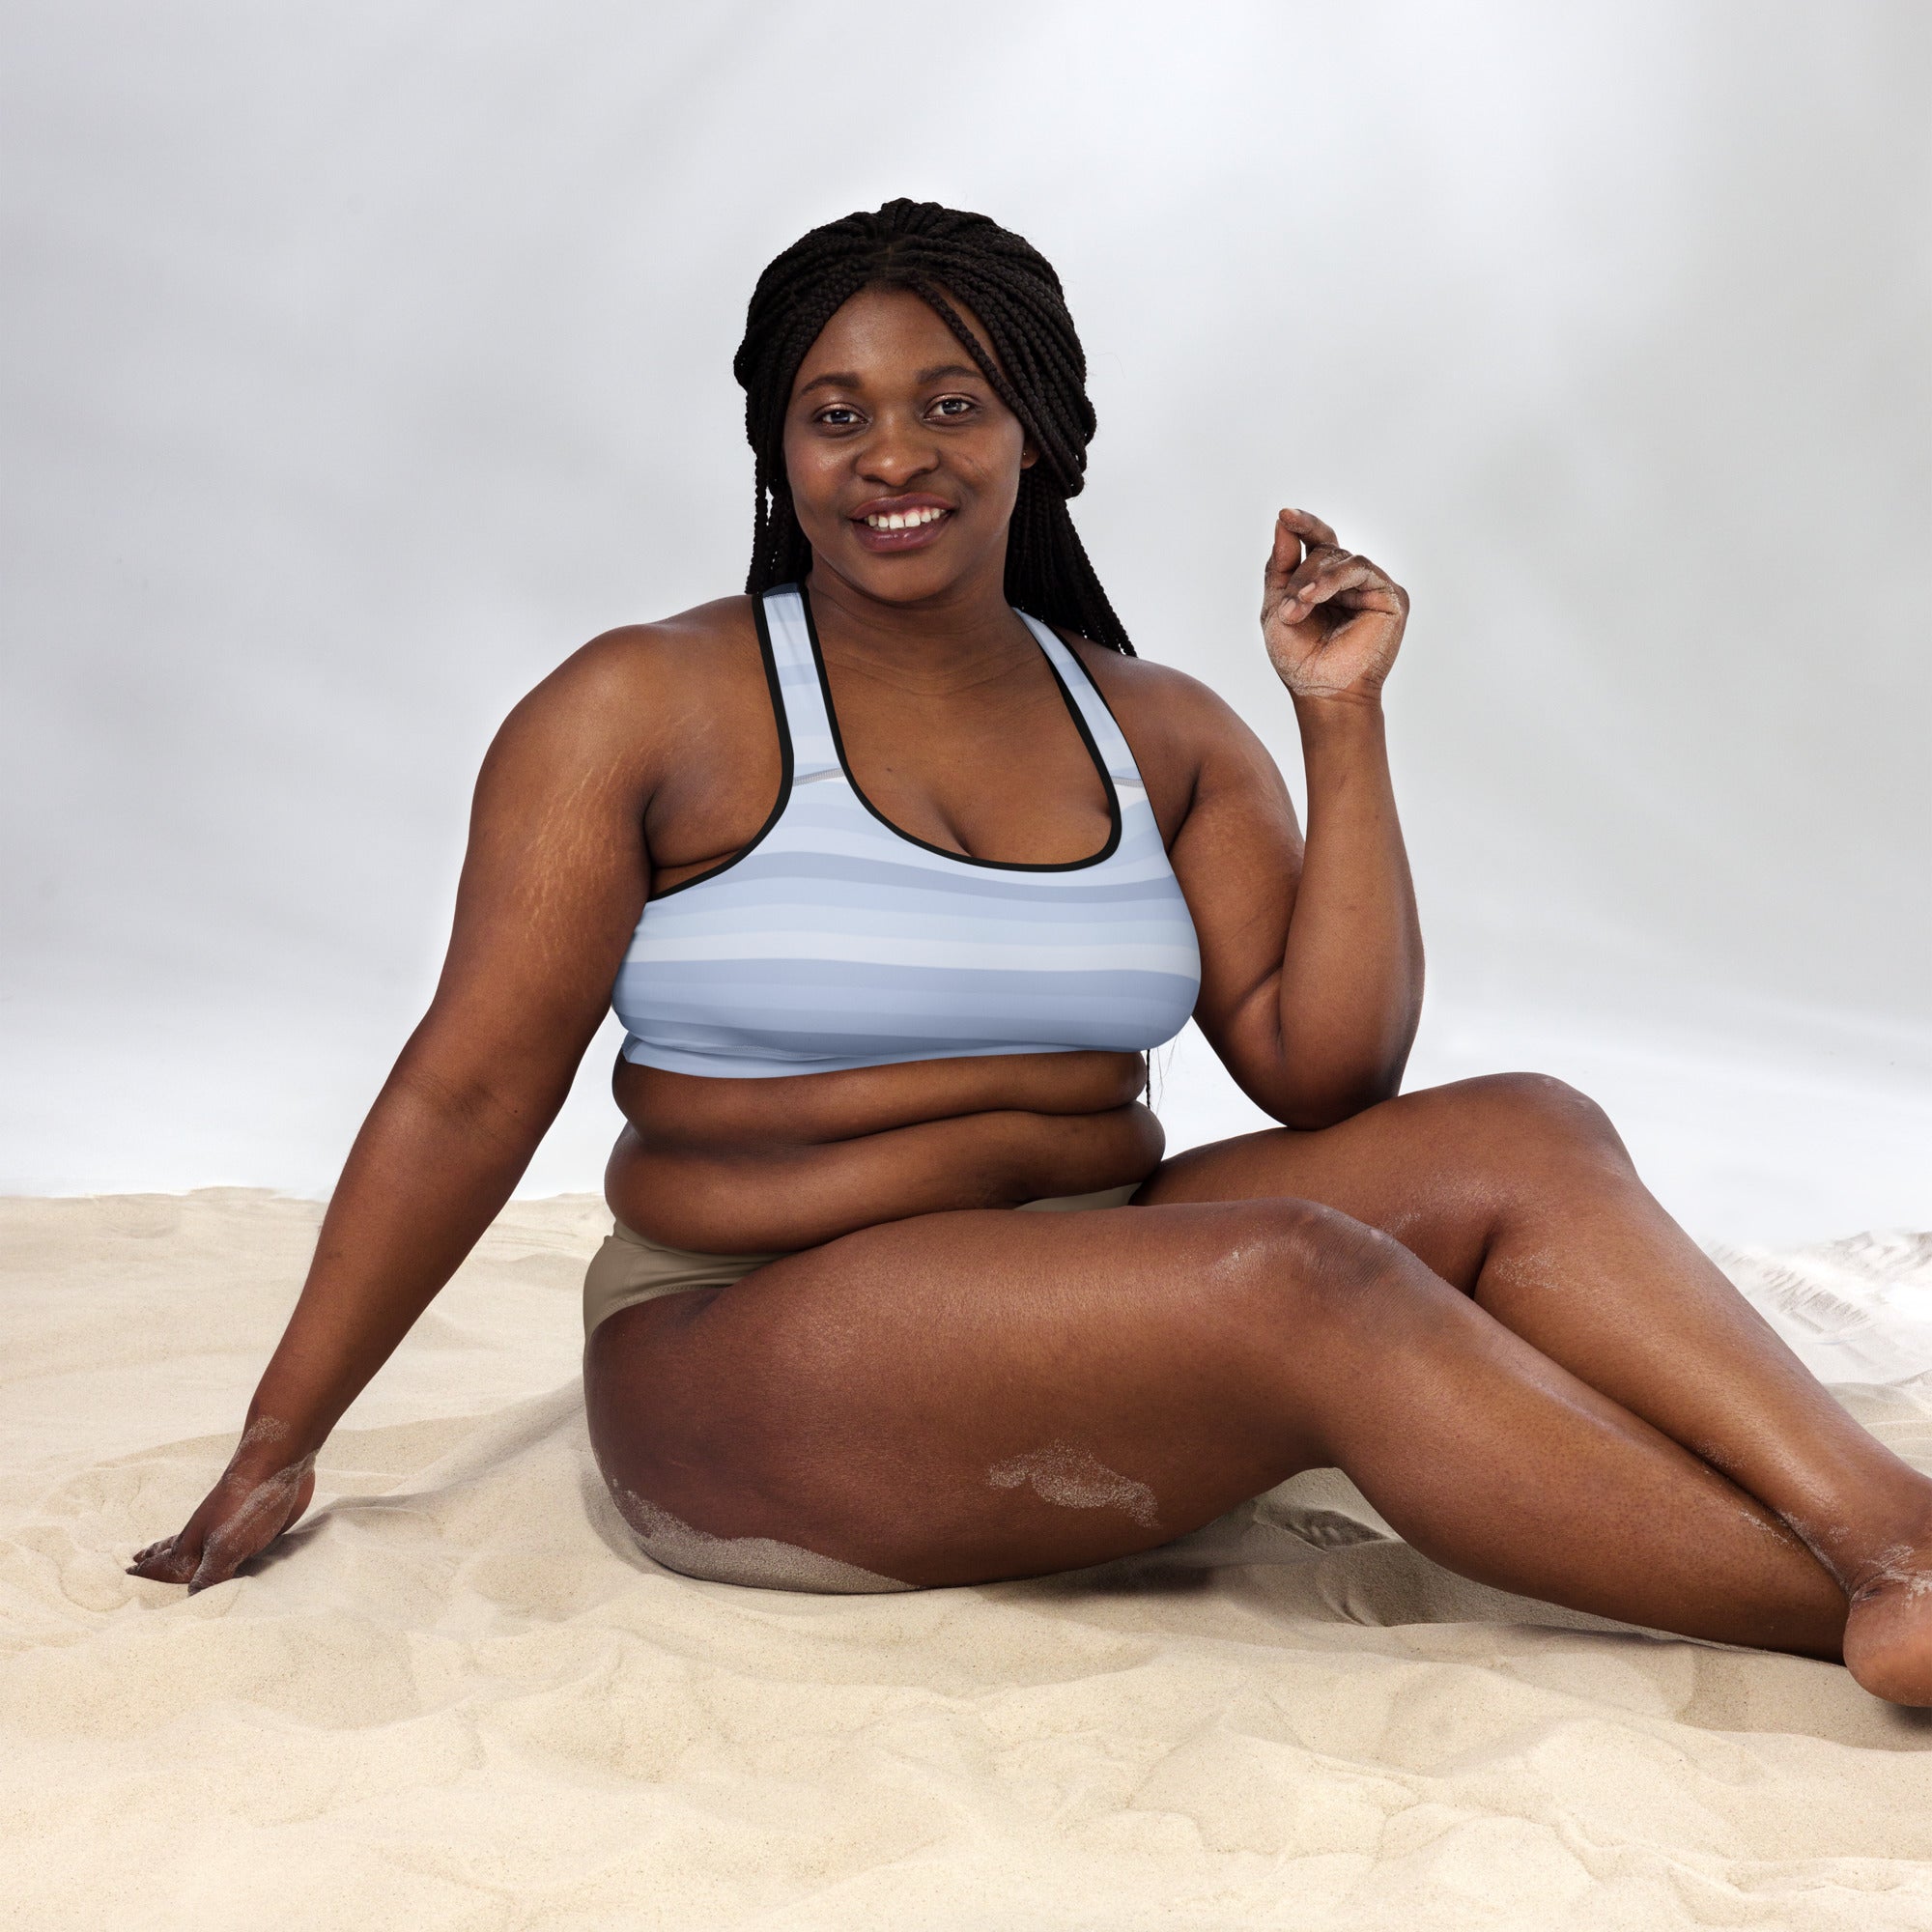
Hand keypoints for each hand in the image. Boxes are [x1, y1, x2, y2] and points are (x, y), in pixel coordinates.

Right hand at [125, 1423, 317, 1593]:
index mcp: (192, 1544)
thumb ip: (209, 1575)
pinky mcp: (254, 1526)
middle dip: (156, 1560)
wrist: (278, 1463)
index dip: (146, 1574)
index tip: (125, 1576)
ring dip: (185, 1555)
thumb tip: (191, 1601)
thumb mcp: (225, 1546)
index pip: (162, 1565)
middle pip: (174, 1552)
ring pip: (200, 1548)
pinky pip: (230, 1546)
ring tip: (167, 1553)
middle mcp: (205, 1536)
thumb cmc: (245, 1505)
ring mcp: (228, 1529)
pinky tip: (224, 1552)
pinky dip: (221, 1554)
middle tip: (135, 1562)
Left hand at [1260, 508, 1408, 702]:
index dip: (1304, 525)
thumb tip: (1282, 523)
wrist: (1322, 693)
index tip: (1284, 514)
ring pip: (1342, 558)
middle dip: (1301, 575)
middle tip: (1287, 607)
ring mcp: (1372, 588)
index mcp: (1326, 582)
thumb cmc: (1298, 660)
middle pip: (1325, 550)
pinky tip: (1315, 598)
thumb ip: (1280, 566)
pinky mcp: (1390, 597)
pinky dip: (1335, 579)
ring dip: (1314, 579)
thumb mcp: (1277, 607)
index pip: (1318, 541)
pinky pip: (1362, 569)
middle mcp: (1351, 582)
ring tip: (1298, 606)